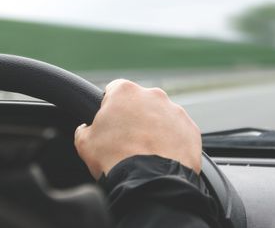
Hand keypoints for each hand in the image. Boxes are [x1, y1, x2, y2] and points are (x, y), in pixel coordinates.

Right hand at [74, 79, 201, 178]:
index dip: (109, 106)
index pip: (113, 90)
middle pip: (140, 102)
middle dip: (134, 117)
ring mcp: (175, 111)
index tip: (109, 122)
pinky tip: (161, 157)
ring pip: (161, 116)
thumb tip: (85, 129)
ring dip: (154, 129)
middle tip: (127, 140)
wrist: (150, 183)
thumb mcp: (84, 143)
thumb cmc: (115, 159)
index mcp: (124, 92)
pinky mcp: (191, 129)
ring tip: (146, 152)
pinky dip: (172, 142)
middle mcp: (152, 95)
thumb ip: (84, 129)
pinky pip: (179, 132)